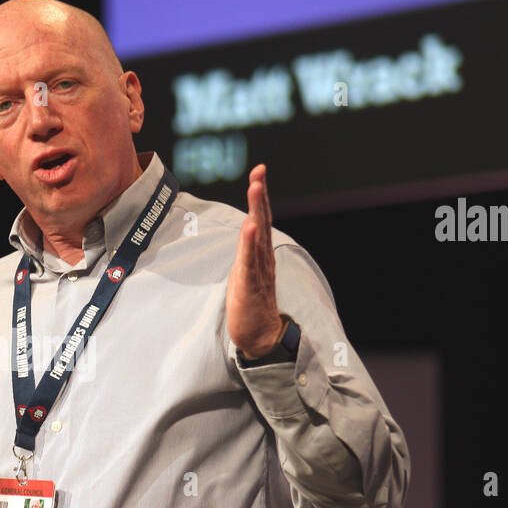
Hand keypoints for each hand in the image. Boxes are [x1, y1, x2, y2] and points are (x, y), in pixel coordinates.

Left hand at [226, 163, 283, 357]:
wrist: (259, 336)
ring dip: (256, 211)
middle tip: (259, 173)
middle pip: (262, 221)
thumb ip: (247, 249)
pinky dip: (249, 243)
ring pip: (257, 236)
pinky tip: (250, 226)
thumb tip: (246, 229)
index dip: (260, 195)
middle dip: (259, 196)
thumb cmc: (251, 302)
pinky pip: (249, 261)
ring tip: (255, 189)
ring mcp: (257, 271)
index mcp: (261, 253)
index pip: (261, 218)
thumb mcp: (245, 269)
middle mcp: (263, 258)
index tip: (258, 171)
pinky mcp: (249, 286)